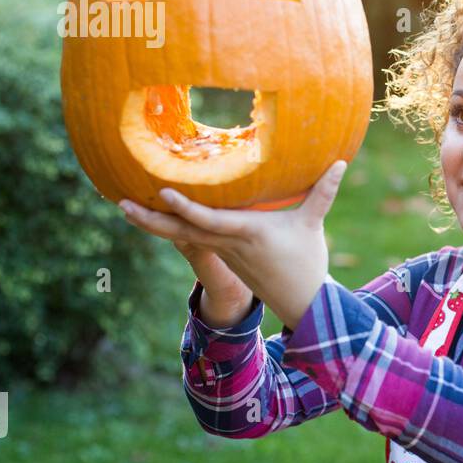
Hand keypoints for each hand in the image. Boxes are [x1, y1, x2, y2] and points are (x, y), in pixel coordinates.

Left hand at [119, 160, 348, 329]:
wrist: (299, 301)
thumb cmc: (306, 262)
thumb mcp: (313, 224)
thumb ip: (323, 192)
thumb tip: (341, 161)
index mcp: (247, 233)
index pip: (208, 220)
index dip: (185, 207)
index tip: (162, 191)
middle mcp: (227, 243)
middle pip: (181, 231)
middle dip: (150, 218)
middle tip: (121, 203)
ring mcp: (220, 251)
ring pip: (179, 236)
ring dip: (151, 222)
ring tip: (124, 206)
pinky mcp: (219, 255)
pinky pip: (187, 238)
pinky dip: (167, 226)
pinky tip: (153, 215)